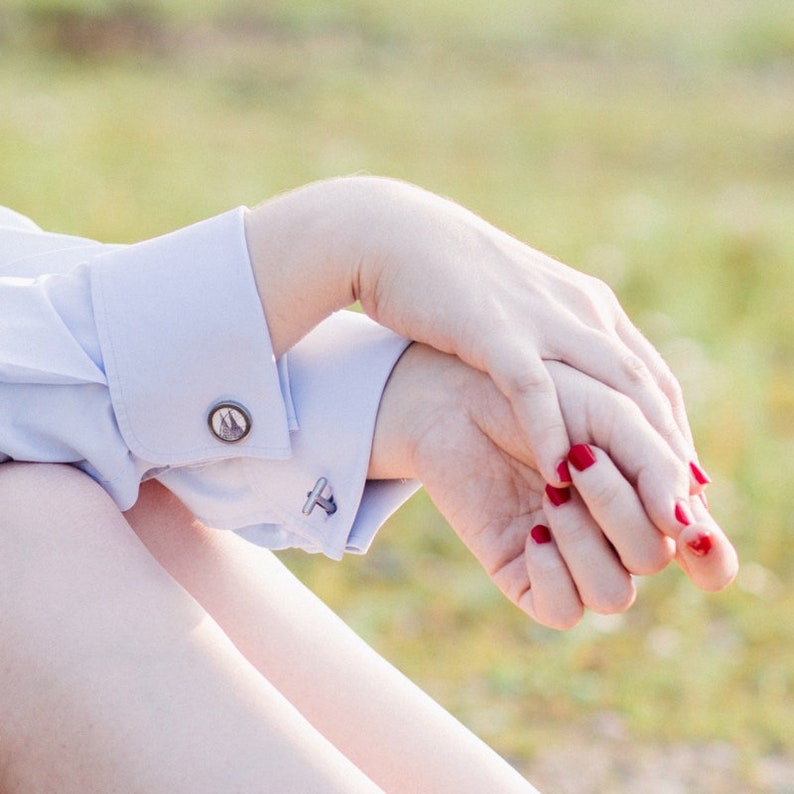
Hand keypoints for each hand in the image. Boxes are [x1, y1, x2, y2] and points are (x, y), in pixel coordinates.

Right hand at [245, 176, 698, 488]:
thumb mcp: (520, 306)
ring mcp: (540, 318)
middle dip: (668, 447)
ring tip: (641, 505)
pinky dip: (552, 434)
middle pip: (645, 386)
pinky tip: (558, 479)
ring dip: (632, 449)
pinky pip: (535, 391)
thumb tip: (566, 382)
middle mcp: (578, 309)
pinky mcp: (495, 331)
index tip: (676, 476)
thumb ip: (552, 337)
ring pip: (611, 387)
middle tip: (676, 506)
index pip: (650, 372)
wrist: (396, 235)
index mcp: (586, 303)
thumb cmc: (453, 279)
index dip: (671, 427)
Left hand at [370, 344, 736, 628]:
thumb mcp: (608, 413)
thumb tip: (688, 526)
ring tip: (550, 490)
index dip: (713, 556)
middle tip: (577, 457)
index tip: (693, 533)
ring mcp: (569, 557)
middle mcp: (614, 535)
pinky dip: (553, 574)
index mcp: (647, 499)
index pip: (705, 555)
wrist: (460, 395)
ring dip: (587, 540)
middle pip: (654, 559)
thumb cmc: (541, 395)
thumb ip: (654, 462)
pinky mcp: (522, 574)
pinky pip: (561, 611)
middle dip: (621, 507)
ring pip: (614, 595)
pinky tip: (532, 529)